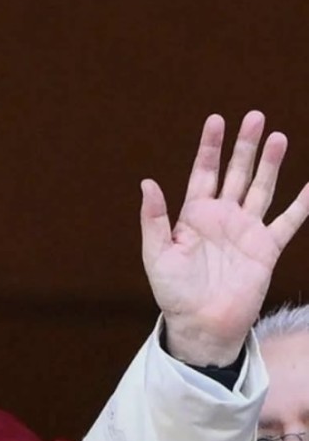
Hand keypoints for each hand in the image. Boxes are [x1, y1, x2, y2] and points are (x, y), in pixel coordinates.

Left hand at [141, 110, 308, 365]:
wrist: (201, 323)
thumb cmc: (173, 291)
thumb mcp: (156, 253)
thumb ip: (154, 218)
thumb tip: (147, 182)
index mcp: (193, 215)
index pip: (204, 172)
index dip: (210, 147)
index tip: (216, 120)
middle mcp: (222, 217)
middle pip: (236, 173)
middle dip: (244, 146)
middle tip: (255, 116)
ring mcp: (246, 230)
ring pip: (261, 188)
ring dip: (270, 164)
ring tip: (278, 137)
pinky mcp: (266, 248)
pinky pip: (289, 221)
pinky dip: (302, 204)